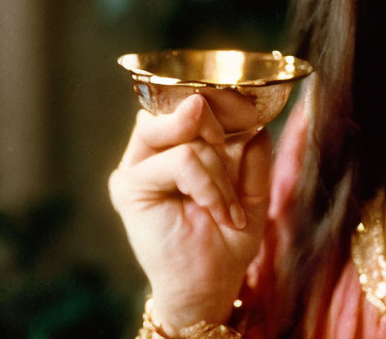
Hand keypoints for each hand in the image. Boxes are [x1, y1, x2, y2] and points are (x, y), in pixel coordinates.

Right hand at [109, 94, 271, 332]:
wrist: (212, 284)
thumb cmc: (228, 237)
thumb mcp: (254, 189)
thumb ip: (253, 152)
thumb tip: (255, 122)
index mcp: (178, 143)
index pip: (191, 101)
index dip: (221, 103)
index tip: (249, 121)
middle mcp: (153, 150)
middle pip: (180, 105)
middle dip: (218, 126)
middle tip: (232, 156)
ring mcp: (137, 166)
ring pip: (187, 135)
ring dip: (219, 169)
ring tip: (227, 205)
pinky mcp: (130, 187)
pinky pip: (182, 160)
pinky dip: (210, 185)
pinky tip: (218, 211)